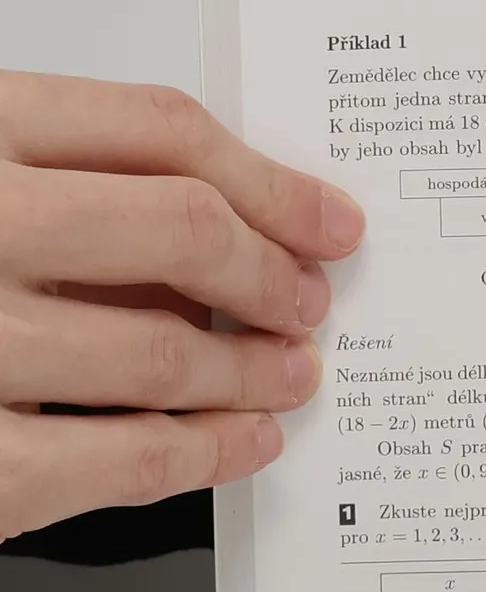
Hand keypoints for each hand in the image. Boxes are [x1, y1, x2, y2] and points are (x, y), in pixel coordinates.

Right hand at [0, 73, 363, 542]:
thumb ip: (56, 182)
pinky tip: (235, 445)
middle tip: (308, 300)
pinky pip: (109, 462)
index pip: (159, 129)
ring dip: (250, 370)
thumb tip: (222, 225)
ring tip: (288, 373)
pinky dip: (197, 456)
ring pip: (160, 353)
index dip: (269, 178)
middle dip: (270, 273)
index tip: (325, 217)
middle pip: (181, 230)